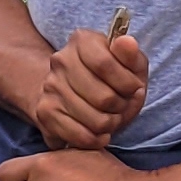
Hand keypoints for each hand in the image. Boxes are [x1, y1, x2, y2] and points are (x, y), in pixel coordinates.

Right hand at [31, 22, 146, 150]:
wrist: (71, 91)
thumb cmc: (110, 78)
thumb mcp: (129, 63)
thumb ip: (131, 55)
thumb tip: (127, 42)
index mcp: (82, 40)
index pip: (105, 63)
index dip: (127, 83)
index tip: (135, 88)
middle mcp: (61, 60)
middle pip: (103, 97)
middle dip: (121, 107)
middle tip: (122, 106)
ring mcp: (50, 87)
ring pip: (94, 120)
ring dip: (111, 125)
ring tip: (111, 118)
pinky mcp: (45, 112)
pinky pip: (80, 136)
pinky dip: (96, 139)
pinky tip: (100, 133)